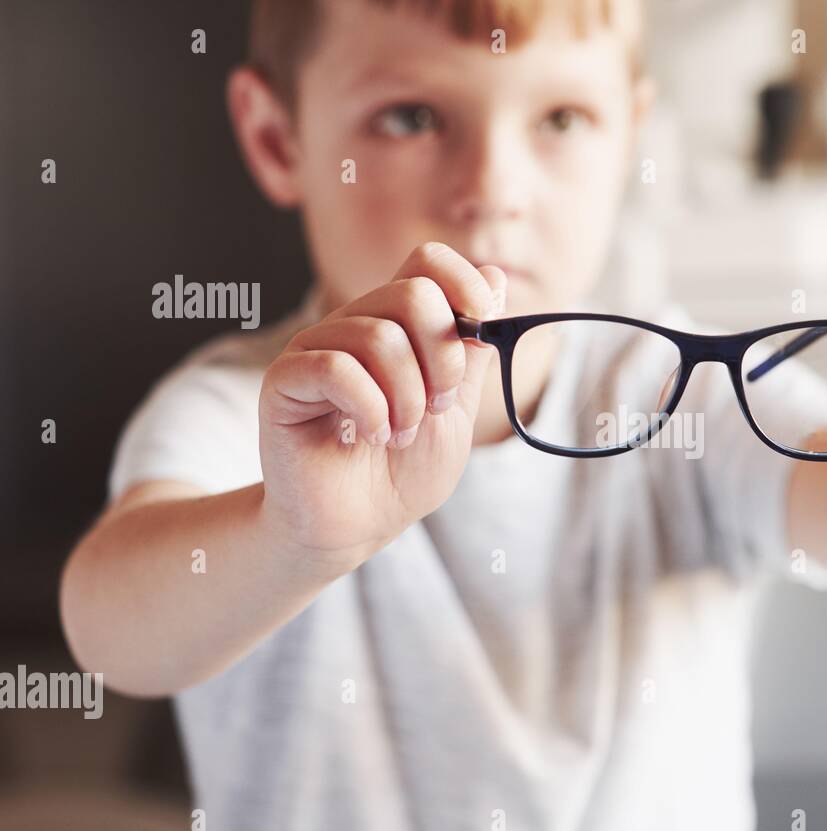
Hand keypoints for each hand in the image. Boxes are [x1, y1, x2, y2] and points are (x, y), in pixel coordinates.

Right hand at [258, 242, 503, 561]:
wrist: (358, 526)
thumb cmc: (404, 472)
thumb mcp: (456, 410)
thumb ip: (472, 351)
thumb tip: (495, 277)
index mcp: (399, 324)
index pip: (428, 261)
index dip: (464, 283)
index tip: (484, 325)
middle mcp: (355, 324)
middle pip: (413, 294)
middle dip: (444, 359)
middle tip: (437, 407)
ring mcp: (317, 348)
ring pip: (379, 336)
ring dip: (408, 398)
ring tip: (401, 435)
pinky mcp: (285, 379)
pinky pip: (336, 368)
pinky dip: (370, 408)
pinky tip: (373, 435)